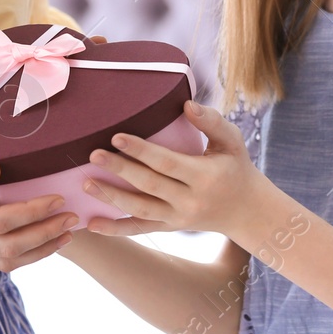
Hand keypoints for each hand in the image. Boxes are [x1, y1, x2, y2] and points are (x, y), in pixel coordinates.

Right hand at [0, 132, 75, 271]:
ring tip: (66, 234)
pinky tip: (42, 240)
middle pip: (10, 248)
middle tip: (72, 218)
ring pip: (6, 261)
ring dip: (40, 250)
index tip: (57, 198)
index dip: (33, 212)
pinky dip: (24, 253)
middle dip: (45, 235)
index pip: (0, 221)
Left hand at [81, 100, 270, 237]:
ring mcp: (178, 218)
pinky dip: (116, 229)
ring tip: (85, 183)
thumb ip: (212, 122)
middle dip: (119, 170)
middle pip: (149, 185)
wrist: (247, 211)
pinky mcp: (170, 227)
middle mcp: (190, 201)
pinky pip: (141, 229)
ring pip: (140, 210)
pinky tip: (92, 225)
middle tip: (93, 154)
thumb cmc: (236, 167)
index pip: (167, 163)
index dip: (141, 150)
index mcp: (204, 177)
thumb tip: (187, 104)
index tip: (116, 136)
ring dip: (110, 197)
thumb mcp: (232, 142)